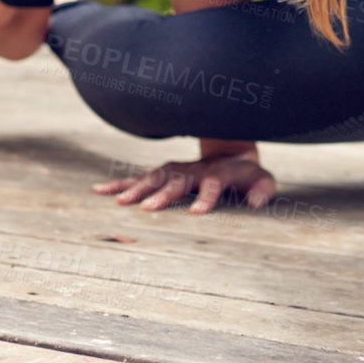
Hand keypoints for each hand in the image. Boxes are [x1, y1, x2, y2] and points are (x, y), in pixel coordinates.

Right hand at [93, 148, 277, 213]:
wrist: (229, 149)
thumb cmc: (247, 172)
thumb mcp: (263, 179)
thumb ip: (263, 189)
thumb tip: (255, 202)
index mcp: (219, 173)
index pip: (214, 184)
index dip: (207, 197)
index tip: (197, 213)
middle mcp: (194, 169)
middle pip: (177, 180)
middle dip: (161, 194)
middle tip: (145, 208)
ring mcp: (176, 169)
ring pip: (154, 177)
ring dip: (136, 188)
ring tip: (118, 202)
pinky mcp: (163, 173)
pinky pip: (140, 177)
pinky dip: (121, 183)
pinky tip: (100, 190)